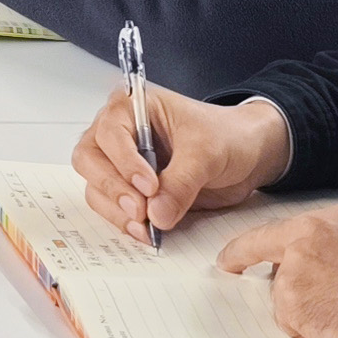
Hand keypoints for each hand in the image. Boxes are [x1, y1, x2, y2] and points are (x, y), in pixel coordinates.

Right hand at [70, 85, 293, 241]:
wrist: (247, 154)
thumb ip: (182, 181)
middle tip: (139, 210)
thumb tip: (157, 214)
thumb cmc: (225, 136)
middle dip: (112, 187)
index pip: (110, 131)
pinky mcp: (130, 190)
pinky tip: (147, 231)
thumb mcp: (207, 151)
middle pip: (89, 159)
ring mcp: (120, 163)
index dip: (125, 161)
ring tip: (146, 227)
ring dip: (116, 210)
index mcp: (132, 107)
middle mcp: (118, 133)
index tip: (149, 186)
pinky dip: (124, 221)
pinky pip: (112, 207)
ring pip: (95, 187)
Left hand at [213, 207, 337, 337]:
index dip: (263, 243)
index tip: (240, 250)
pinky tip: (336, 330)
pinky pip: (287, 318)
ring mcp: (297, 262)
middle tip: (237, 269)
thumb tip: (322, 268)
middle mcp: (312, 232)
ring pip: (281, 289)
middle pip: (267, 247)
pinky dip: (306, 330)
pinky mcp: (290, 296)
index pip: (289, 227)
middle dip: (261, 267)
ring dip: (301, 309)